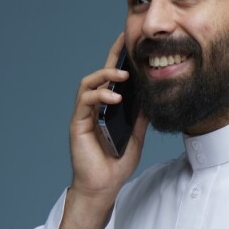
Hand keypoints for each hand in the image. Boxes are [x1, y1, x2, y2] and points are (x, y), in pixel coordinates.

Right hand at [68, 32, 148, 205]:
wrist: (103, 187)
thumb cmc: (116, 165)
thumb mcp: (136, 138)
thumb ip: (141, 119)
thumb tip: (151, 99)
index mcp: (107, 109)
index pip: (113, 79)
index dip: (120, 59)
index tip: (130, 41)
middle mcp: (94, 108)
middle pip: (100, 74)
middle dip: (112, 56)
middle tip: (125, 42)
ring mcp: (84, 114)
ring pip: (89, 83)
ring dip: (105, 76)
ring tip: (123, 75)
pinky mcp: (77, 123)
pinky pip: (85, 101)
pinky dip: (99, 95)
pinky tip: (114, 97)